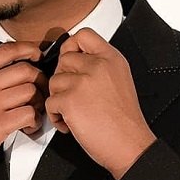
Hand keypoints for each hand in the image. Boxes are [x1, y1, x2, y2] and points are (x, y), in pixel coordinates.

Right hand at [0, 41, 47, 179]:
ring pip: (30, 91)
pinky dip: (34, 121)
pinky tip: (27, 127)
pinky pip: (28, 114)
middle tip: (38, 93)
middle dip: (39, 81)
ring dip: (38, 103)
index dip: (28, 48)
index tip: (37, 54)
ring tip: (32, 113)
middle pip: (26, 69)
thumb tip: (8, 71)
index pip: (7, 50)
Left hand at [45, 28, 156, 179]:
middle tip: (74, 97)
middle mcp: (97, 66)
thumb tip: (75, 61)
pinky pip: (50, 102)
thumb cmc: (124, 121)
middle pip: (64, 60)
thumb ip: (100, 66)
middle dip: (64, 80)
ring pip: (54, 81)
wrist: (129, 145)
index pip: (83, 35)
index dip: (71, 47)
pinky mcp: (70, 100)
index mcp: (111, 59)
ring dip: (59, 99)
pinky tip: (71, 124)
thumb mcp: (119, 80)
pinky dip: (56, 117)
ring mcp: (82, 82)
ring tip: (74, 113)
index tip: (71, 62)